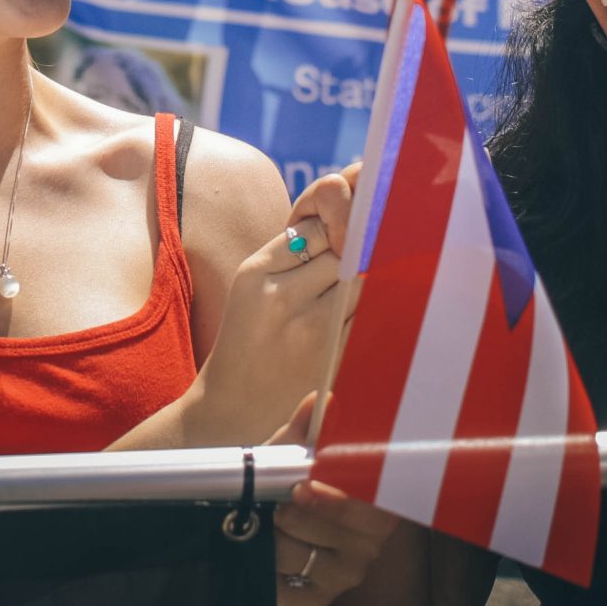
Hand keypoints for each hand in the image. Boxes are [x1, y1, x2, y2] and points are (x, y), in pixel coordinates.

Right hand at [192, 172, 357, 445]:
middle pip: (343, 248)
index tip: (347, 234)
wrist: (233, 409)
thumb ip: (295, 247)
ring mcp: (308, 331)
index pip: (314, 227)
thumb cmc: (251, 337)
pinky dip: (373, 309)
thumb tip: (349, 196)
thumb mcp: (256, 283)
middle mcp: (279, 297)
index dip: (339, 225)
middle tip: (365, 256)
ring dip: (367, 277)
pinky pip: (367, 317)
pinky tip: (370, 311)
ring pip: (359, 279)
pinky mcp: (332, 360)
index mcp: (256, 272)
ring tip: (358, 288)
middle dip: (359, 248)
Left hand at [271, 393, 405, 605]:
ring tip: (262, 521)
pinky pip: (289, 588)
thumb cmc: (291, 479)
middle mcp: (371, 542)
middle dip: (301, 517)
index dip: (337, 499)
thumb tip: (320, 400)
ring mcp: (346, 574)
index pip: (373, 506)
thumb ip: (308, 429)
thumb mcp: (296, 451)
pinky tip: (261, 550)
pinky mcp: (317, 600)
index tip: (302, 485)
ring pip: (306, 557)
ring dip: (275, 538)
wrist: (268, 521)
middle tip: (276, 504)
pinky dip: (267, 568)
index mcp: (378, 502)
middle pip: (342, 535)